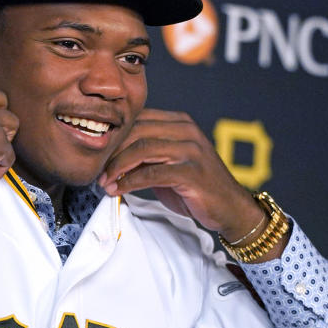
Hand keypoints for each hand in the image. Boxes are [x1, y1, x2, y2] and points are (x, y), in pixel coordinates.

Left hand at [98, 109, 264, 240]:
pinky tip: (118, 190)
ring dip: (117, 167)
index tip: (97, 154)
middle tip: (97, 171)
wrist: (230, 208)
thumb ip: (144, 155)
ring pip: (142, 149)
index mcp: (179, 122)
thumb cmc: (195, 187)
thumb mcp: (167, 164)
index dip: (114, 136)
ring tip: (104, 182)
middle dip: (112, 152)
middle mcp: (186, 130)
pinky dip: (130, 182)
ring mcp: (191, 150)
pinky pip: (152, 173)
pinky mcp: (192, 172)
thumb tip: (108, 158)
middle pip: (136, 131)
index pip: (138, 119)